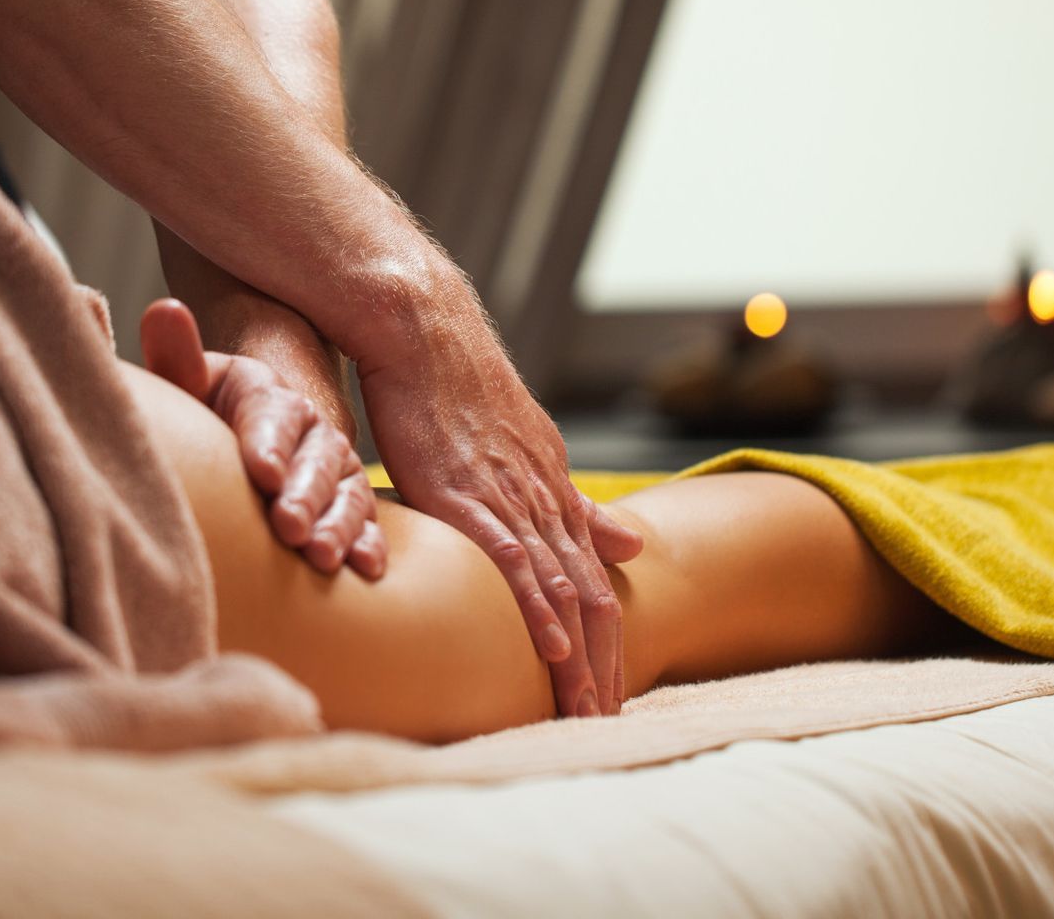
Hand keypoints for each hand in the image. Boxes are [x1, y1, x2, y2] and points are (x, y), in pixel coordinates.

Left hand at [141, 299, 384, 578]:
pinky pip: (368, 523)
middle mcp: (308, 425)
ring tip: (321, 556)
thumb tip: (164, 311)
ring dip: (339, 524)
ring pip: (347, 491)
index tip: (262, 473)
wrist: (217, 460)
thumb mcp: (184, 390)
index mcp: (263, 391)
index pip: (271, 411)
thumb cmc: (194, 424)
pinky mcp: (347, 504)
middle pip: (316, 454)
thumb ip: (175, 359)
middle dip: (305, 491)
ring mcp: (333, 465)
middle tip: (289, 526)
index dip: (268, 441)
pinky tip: (365, 567)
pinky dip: (370, 544)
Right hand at [355, 292, 643, 716]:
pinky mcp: (467, 494)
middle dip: (603, 665)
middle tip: (609, 724)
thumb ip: (575, 502)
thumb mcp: (530, 447)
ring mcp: (511, 496)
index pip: (594, 582)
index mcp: (557, 491)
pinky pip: (511, 560)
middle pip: (590, 597)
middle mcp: (545, 498)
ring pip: (560, 589)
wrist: (423, 329)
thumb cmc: (457, 386)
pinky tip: (549, 649)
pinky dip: (535, 608)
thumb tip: (630, 543)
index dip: (607, 642)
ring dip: (577, 655)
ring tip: (586, 711)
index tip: (610, 693)